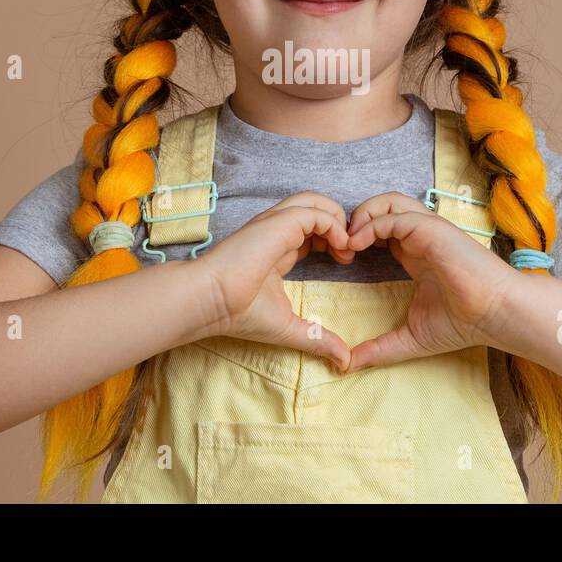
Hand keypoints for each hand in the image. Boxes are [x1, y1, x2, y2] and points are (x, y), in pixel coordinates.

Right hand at [196, 191, 355, 370]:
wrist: (212, 302)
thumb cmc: (240, 313)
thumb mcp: (288, 327)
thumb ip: (317, 339)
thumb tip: (344, 361)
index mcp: (276, 248)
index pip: (310, 229)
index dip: (332, 239)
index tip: (343, 261)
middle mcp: (276, 230)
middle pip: (314, 206)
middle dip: (339, 223)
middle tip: (348, 252)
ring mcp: (276, 223)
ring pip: (315, 201)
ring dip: (338, 219)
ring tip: (346, 247)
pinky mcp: (278, 222)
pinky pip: (315, 211)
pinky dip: (334, 224)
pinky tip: (340, 247)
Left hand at [343, 192, 519, 371]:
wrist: (494, 315)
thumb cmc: (462, 323)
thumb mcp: (411, 338)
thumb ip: (380, 347)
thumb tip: (348, 365)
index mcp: (415, 252)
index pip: (381, 229)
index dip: (357, 236)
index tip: (342, 258)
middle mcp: (420, 236)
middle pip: (382, 206)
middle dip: (356, 219)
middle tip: (339, 245)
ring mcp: (427, 229)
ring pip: (388, 201)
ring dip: (362, 215)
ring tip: (347, 241)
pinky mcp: (432, 228)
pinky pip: (394, 216)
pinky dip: (371, 224)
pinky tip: (357, 244)